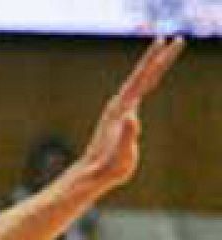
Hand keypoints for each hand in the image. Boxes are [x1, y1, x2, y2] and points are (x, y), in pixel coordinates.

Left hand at [71, 36, 183, 192]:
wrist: (91, 174)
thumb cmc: (108, 167)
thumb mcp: (122, 154)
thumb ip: (127, 135)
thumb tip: (132, 117)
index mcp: (122, 109)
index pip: (142, 78)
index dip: (155, 60)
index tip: (166, 43)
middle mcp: (119, 106)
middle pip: (142, 75)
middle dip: (159, 57)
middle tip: (175, 39)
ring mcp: (119, 111)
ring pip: (139, 82)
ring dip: (153, 67)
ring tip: (164, 53)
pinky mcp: (120, 118)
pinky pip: (137, 93)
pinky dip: (146, 82)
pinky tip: (149, 81)